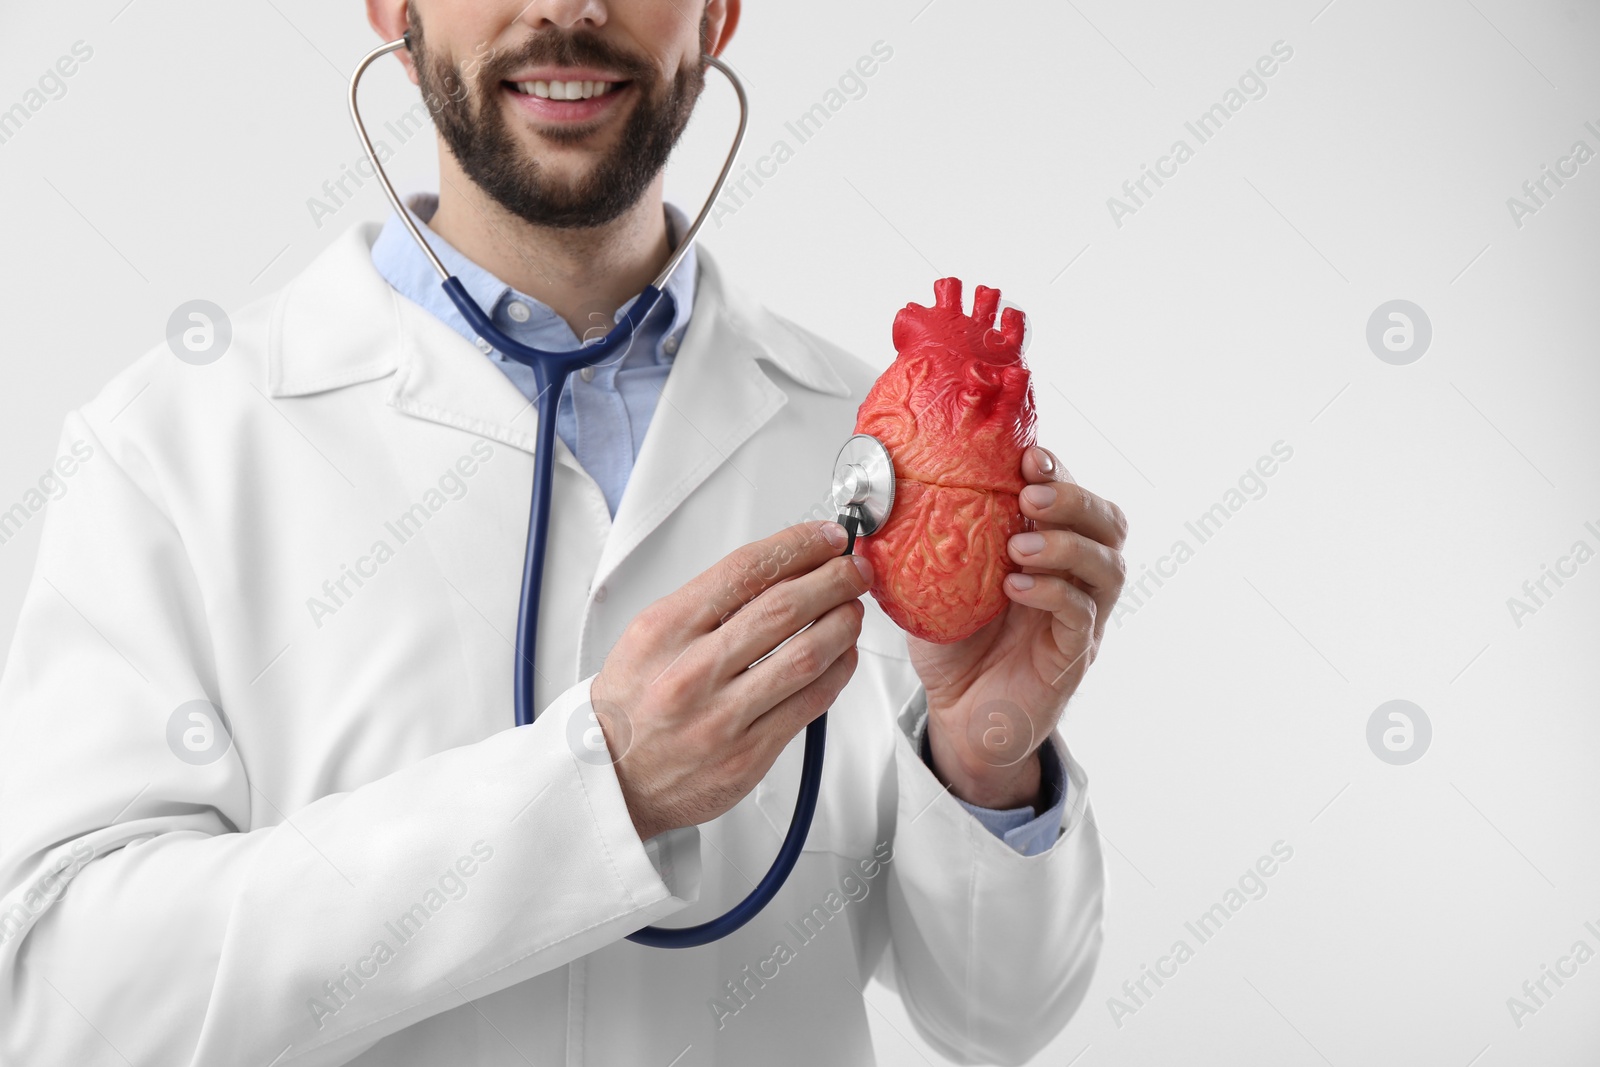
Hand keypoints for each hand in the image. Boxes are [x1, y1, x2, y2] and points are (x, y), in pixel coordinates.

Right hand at [590, 522, 872, 840]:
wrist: (612, 778)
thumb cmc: (633, 704)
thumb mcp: (650, 636)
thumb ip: (709, 604)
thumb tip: (782, 568)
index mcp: (665, 630)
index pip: (745, 570)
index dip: (798, 546)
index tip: (825, 537)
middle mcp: (691, 672)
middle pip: (783, 608)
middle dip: (832, 579)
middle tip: (853, 568)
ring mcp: (721, 717)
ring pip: (806, 656)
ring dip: (842, 624)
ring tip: (853, 608)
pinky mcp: (747, 755)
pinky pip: (809, 704)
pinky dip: (838, 672)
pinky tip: (843, 655)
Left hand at [910, 446, 1127, 808]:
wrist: (959, 712)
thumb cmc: (956, 644)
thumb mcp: (938, 581)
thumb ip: (928, 540)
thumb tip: (880, 493)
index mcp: (1047, 546)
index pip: (1073, 494)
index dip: (1058, 469)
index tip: (1027, 456)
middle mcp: (1075, 576)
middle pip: (1109, 522)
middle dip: (1073, 498)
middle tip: (1030, 495)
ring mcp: (1082, 615)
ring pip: (1107, 565)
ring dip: (1066, 544)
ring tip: (1019, 546)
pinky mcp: (1074, 653)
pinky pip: (1081, 614)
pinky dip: (1052, 593)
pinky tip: (1016, 587)